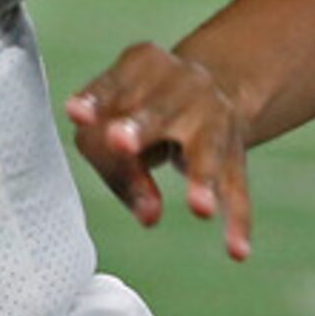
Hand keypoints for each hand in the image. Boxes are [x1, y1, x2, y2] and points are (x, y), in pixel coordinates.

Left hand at [66, 41, 255, 259]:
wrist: (212, 85)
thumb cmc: (141, 108)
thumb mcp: (118, 118)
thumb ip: (118, 165)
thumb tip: (150, 216)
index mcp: (143, 64)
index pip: (114, 84)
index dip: (96, 99)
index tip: (76, 114)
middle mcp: (185, 84)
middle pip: (160, 110)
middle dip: (140, 128)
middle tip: (119, 144)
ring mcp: (216, 117)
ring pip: (208, 148)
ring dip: (202, 178)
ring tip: (199, 209)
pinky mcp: (236, 153)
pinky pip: (238, 188)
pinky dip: (238, 221)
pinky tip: (237, 251)